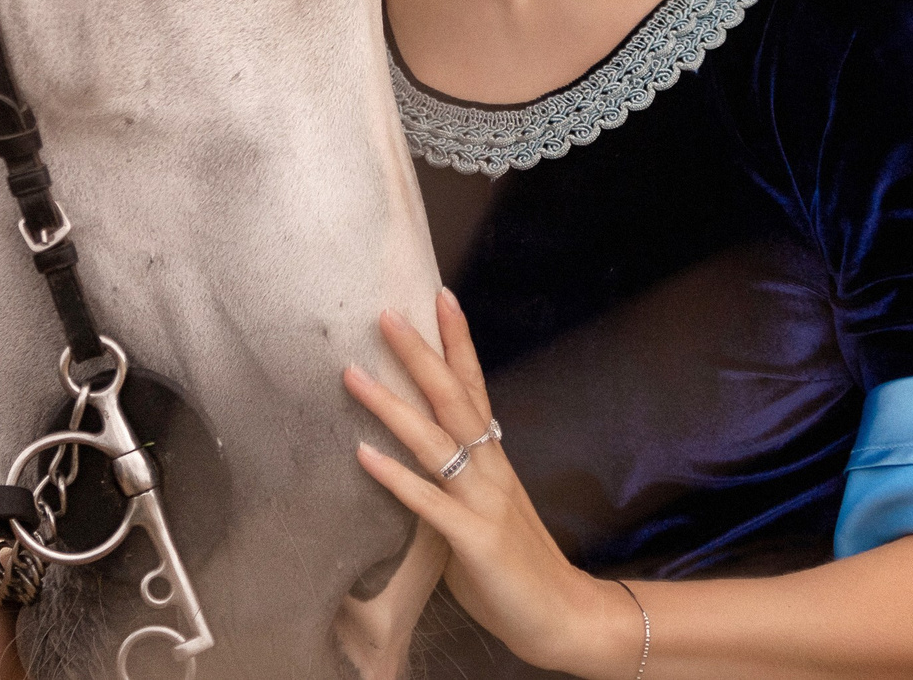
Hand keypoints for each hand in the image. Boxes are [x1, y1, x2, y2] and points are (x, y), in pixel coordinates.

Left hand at [343, 290, 641, 678]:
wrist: (561, 616)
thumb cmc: (514, 566)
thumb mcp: (483, 509)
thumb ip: (453, 481)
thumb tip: (412, 458)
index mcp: (494, 459)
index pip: (475, 386)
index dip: (458, 341)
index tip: (440, 297)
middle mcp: (492, 469)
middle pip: (453, 398)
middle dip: (419, 354)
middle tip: (386, 315)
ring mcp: (484, 502)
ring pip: (435, 440)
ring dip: (390, 405)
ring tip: (352, 375)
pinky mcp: (474, 539)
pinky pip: (428, 502)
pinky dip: (395, 476)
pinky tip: (363, 455)